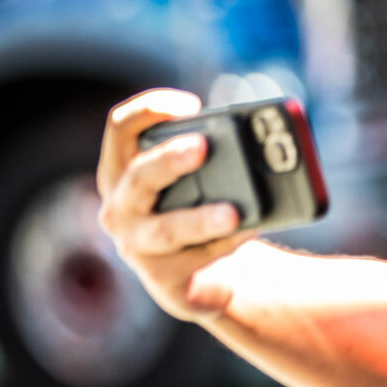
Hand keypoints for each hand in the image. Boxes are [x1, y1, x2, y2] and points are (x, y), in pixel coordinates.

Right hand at [97, 89, 257, 319]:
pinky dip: (224, 249)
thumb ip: (214, 159)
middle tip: (202, 147)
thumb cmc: (199, 212)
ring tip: (233, 214)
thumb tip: (266, 139)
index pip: (120, 129)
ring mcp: (138, 247)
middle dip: (170, 160)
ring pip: (167, 229)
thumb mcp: (199, 182)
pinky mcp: (164, 282)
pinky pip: (196, 261)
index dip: (150, 110)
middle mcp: (121, 208)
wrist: (205, 278)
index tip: (192, 105)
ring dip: (201, 219)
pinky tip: (246, 241)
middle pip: (139, 177)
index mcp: (123, 172)